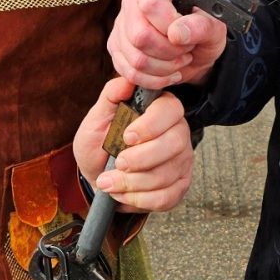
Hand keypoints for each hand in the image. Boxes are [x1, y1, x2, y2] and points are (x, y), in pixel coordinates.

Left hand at [72, 77, 194, 213]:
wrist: (98, 174)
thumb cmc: (100, 143)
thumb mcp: (97, 117)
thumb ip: (112, 95)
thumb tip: (127, 80)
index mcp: (161, 109)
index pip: (170, 110)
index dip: (151, 125)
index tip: (126, 137)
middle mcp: (178, 132)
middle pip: (175, 143)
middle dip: (143, 158)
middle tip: (118, 163)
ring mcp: (182, 160)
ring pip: (168, 173)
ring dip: (134, 182)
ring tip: (110, 182)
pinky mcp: (179, 186)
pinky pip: (167, 196)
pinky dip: (140, 199)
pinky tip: (123, 194)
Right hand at [108, 0, 226, 90]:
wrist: (195, 54)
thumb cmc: (203, 34)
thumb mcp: (214, 28)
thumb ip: (201, 26)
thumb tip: (176, 33)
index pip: (151, 4)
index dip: (169, 25)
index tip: (186, 35)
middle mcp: (132, 3)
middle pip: (139, 36)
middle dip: (169, 52)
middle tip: (185, 51)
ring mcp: (121, 27)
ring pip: (135, 59)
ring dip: (164, 68)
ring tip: (178, 60)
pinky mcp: (116, 49)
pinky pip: (129, 73)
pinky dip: (153, 79)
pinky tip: (167, 73)